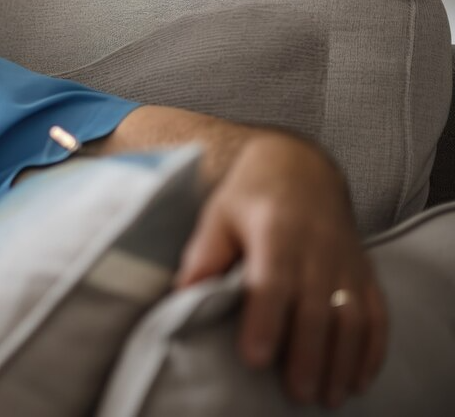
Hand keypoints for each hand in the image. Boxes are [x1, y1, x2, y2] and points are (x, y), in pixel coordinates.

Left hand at [175, 133, 386, 408]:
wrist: (300, 166)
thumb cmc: (250, 196)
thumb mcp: (218, 215)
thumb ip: (204, 255)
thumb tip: (182, 295)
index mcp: (276, 230)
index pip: (273, 281)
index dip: (265, 320)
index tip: (255, 358)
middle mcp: (318, 247)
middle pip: (316, 307)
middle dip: (307, 354)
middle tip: (296, 394)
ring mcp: (346, 260)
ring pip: (352, 316)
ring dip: (342, 360)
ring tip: (326, 397)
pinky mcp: (364, 271)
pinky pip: (377, 313)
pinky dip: (372, 349)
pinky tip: (358, 379)